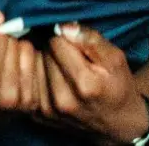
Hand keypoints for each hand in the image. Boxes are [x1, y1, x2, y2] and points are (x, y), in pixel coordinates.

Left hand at [42, 23, 148, 143]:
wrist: (117, 123)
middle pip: (43, 54)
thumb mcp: (115, 58)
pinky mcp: (40, 116)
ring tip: (64, 70)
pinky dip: (40, 78)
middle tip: (71, 58)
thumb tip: (63, 27)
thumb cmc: (118, 86)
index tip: (75, 44)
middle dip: (55, 50)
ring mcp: (49, 111)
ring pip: (34, 68)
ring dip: (45, 63)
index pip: (56, 43)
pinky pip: (30, 84)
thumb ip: (90, 39)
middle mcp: (62, 100)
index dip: (65, 38)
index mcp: (84, 84)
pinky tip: (55, 81)